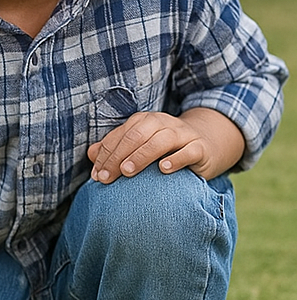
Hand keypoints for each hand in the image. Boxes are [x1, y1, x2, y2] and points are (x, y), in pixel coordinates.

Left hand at [88, 108, 244, 183]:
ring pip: (161, 139)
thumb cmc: (165, 149)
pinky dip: (176, 158)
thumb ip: (115, 149)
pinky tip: (164, 169)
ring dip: (142, 155)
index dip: (105, 155)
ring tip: (128, 171)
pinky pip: (189, 150)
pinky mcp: (200, 147)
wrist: (206, 144)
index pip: (120, 136)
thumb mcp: (139, 146)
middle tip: (107, 178)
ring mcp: (182, 134)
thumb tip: (91, 155)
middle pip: (137, 135)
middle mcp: (162, 123)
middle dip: (118, 156)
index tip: (96, 176)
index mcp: (143, 122)